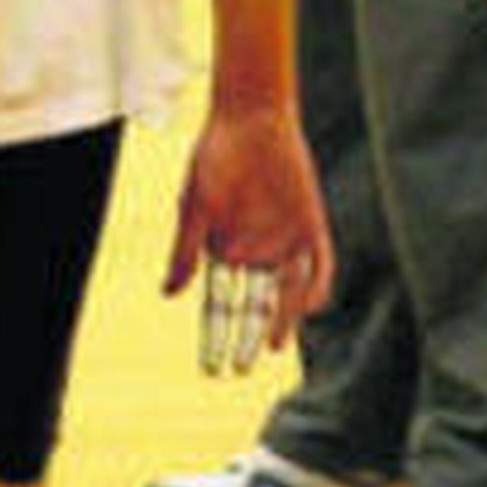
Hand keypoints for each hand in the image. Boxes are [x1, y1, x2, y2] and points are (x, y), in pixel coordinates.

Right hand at [164, 101, 333, 372]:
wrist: (251, 120)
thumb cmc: (214, 160)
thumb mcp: (194, 208)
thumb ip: (186, 250)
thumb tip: (169, 294)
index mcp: (223, 252)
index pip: (220, 304)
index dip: (216, 336)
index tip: (212, 366)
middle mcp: (255, 252)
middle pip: (254, 306)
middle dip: (248, 338)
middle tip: (242, 367)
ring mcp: (284, 240)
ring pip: (286, 292)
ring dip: (282, 319)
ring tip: (273, 344)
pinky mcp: (310, 225)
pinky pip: (318, 263)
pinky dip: (315, 286)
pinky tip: (308, 306)